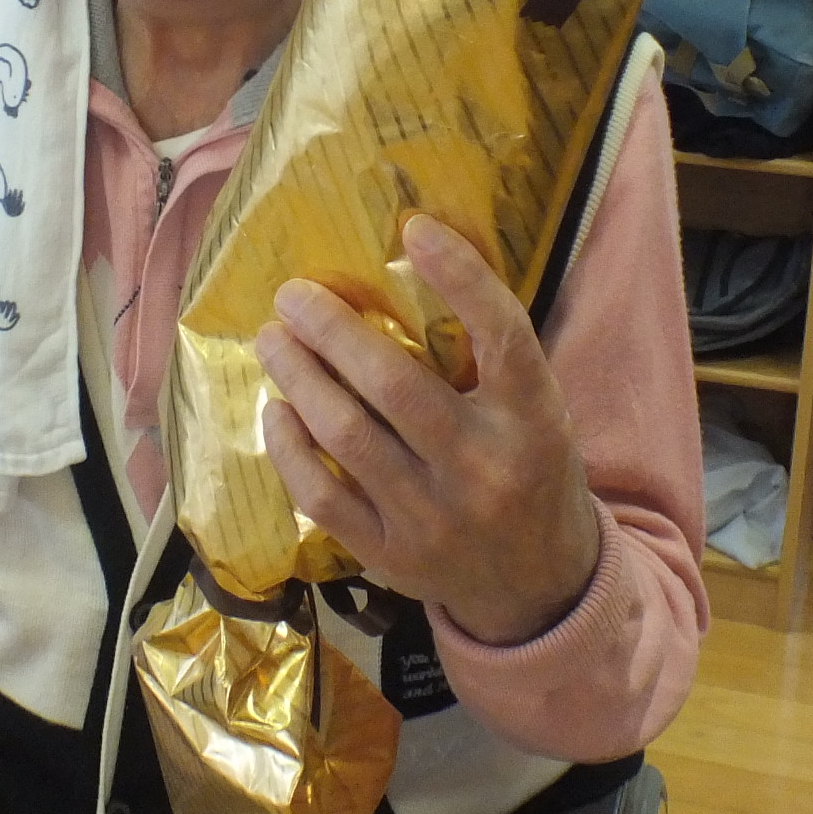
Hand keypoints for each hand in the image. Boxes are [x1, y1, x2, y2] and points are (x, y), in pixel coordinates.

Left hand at [254, 215, 603, 647]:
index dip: (460, 275)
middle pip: (395, 384)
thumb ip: (488, 361)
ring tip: (272, 339)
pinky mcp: (391, 555)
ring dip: (299, 377)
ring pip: (347, 435)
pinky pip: (322, 495)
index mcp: (534, 421)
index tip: (415, 227)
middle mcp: (485, 467)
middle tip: (293, 294)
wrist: (540, 586)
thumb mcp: (538, 414)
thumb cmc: (530, 472)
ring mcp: (434, 517)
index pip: (501, 335)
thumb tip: (408, 269)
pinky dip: (289, 447)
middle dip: (332, 329)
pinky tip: (278, 410)